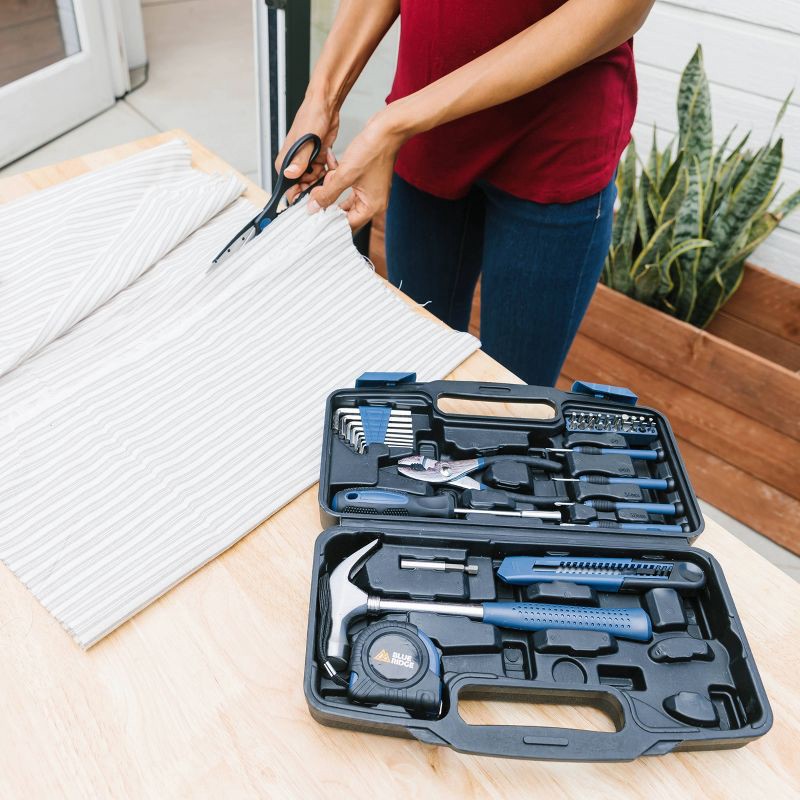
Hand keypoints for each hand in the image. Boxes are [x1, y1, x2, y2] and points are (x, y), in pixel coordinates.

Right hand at [275, 94, 339, 201]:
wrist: (325, 105)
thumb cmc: (311, 117)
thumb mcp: (306, 141)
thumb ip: (299, 160)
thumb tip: (289, 173)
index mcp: (286, 162)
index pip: (288, 190)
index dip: (300, 198)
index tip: (312, 201)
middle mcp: (295, 164)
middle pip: (304, 189)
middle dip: (317, 188)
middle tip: (326, 181)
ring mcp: (307, 163)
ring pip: (316, 183)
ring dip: (325, 179)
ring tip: (329, 168)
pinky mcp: (318, 160)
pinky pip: (324, 174)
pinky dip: (330, 172)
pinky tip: (331, 162)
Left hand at [307, 110, 406, 229]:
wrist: (387, 128)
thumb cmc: (374, 150)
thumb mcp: (345, 174)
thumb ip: (328, 193)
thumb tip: (314, 207)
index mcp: (372, 207)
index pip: (347, 224)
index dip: (330, 220)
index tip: (315, 216)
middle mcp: (373, 202)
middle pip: (345, 212)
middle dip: (330, 201)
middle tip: (318, 194)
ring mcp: (370, 191)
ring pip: (344, 197)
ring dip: (333, 187)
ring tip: (330, 176)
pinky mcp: (366, 180)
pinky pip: (347, 185)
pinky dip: (338, 178)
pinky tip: (333, 167)